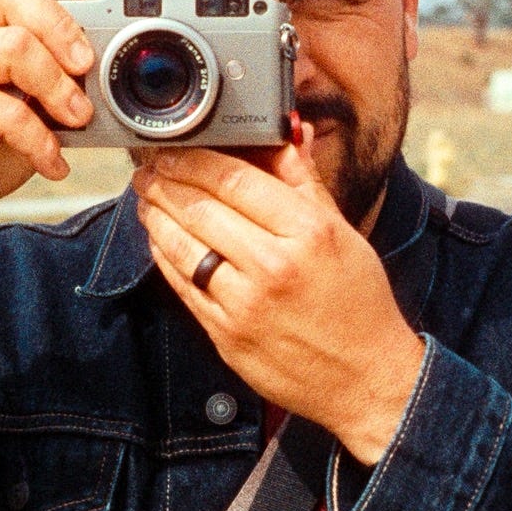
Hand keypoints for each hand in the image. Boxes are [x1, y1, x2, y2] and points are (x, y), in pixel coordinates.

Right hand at [0, 0, 95, 241]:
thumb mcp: (26, 99)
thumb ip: (53, 72)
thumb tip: (107, 64)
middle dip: (63, 27)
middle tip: (87, 67)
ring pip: (14, 47)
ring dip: (58, 86)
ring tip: (77, 119)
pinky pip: (6, 111)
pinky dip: (41, 140)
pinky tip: (53, 161)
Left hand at [132, 136, 424, 462]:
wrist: (365, 379)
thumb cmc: (359, 302)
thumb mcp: (343, 232)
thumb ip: (305, 181)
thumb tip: (286, 131)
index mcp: (308, 232)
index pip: (234, 178)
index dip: (193, 158)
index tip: (175, 149)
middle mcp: (273, 265)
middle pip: (199, 208)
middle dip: (165, 181)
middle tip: (149, 166)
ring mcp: (245, 304)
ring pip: (181, 246)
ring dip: (155, 216)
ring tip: (146, 197)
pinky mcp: (226, 335)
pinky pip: (182, 286)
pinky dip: (165, 256)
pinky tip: (160, 238)